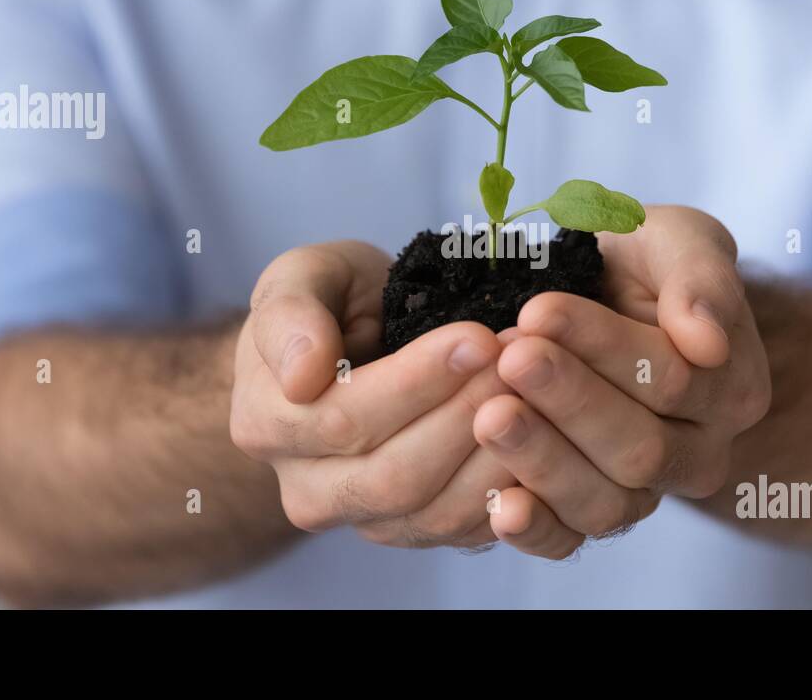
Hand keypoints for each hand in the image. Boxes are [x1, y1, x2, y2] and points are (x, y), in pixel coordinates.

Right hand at [230, 241, 517, 548]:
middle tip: (521, 363)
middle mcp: (307, 489)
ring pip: (435, 511)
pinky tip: (544, 439)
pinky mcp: (414, 533)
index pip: (346, 419)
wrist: (352, 347)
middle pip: (394, 475)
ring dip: (496, 453)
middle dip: (466, 415)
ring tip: (539, 392)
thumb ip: (290, 315)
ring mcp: (362, 521)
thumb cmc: (329, 306)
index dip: (418, 381)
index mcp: (267, 424)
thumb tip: (302, 375)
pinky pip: (466, 531)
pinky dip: (512, 492)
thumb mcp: (302, 280)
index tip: (478, 337)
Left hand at [473, 205, 770, 557]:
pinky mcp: (591, 516)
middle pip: (640, 447)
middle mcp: (698, 453)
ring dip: (543, 460)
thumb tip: (707, 340)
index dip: (603, 346)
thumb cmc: (642, 267)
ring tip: (489, 415)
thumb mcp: (678, 241)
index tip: (538, 310)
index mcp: (732, 388)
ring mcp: (645, 493)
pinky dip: (537, 530)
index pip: (672, 378)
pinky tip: (501, 510)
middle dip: (569, 401)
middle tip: (511, 358)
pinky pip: (570, 539)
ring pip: (606, 500)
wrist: (602, 298)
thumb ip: (701, 278)